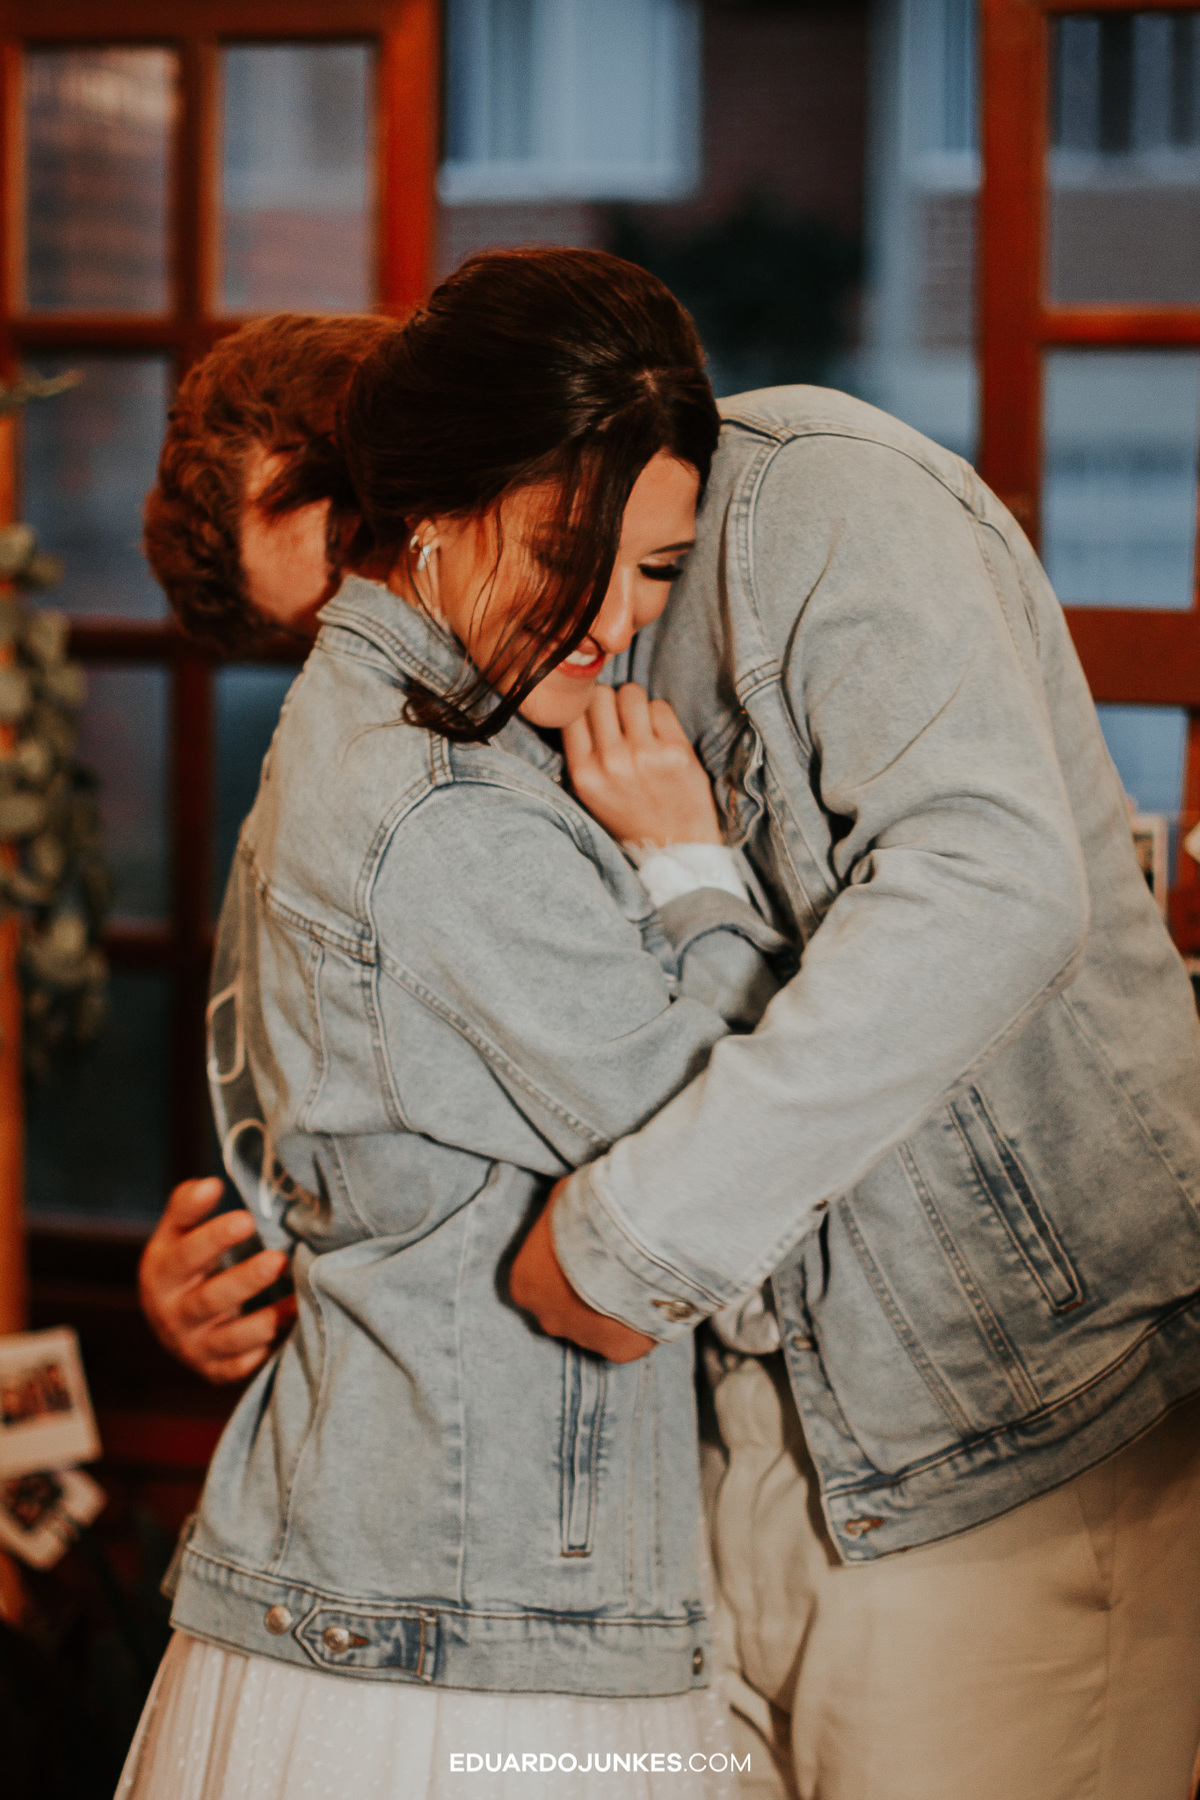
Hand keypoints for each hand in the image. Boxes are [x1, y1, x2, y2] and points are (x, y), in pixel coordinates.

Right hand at [138, 1177, 295, 1383]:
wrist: (175, 1323)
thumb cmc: (185, 1266)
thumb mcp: (176, 1234)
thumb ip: (188, 1206)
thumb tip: (210, 1183)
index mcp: (160, 1275)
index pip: (184, 1257)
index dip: (214, 1239)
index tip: (247, 1218)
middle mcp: (172, 1316)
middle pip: (209, 1300)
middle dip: (245, 1280)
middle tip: (279, 1259)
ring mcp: (194, 1348)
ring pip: (230, 1339)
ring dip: (265, 1321)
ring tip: (297, 1300)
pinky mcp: (217, 1371)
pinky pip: (243, 1366)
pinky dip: (268, 1350)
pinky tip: (294, 1329)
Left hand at [509, 1181, 657, 1362]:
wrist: (636, 1237)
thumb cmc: (591, 1212)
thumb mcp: (562, 1202)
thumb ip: (558, 1221)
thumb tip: (567, 1213)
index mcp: (525, 1283)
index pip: (537, 1282)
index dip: (563, 1267)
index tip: (586, 1252)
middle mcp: (548, 1319)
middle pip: (563, 1311)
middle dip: (585, 1294)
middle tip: (611, 1266)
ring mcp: (584, 1338)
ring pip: (596, 1328)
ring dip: (612, 1309)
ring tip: (636, 1281)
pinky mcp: (619, 1351)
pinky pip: (627, 1339)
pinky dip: (639, 1324)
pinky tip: (651, 1298)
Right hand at [563, 684, 722, 847]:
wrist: (675, 845)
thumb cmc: (632, 815)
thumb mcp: (591, 793)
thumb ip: (583, 753)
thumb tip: (581, 701)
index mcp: (584, 772)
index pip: (573, 710)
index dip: (585, 707)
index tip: (597, 717)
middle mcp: (611, 761)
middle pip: (601, 694)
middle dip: (611, 702)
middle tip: (622, 721)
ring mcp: (644, 754)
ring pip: (631, 693)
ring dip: (636, 705)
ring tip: (642, 727)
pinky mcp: (676, 750)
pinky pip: (661, 707)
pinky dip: (661, 717)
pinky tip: (662, 739)